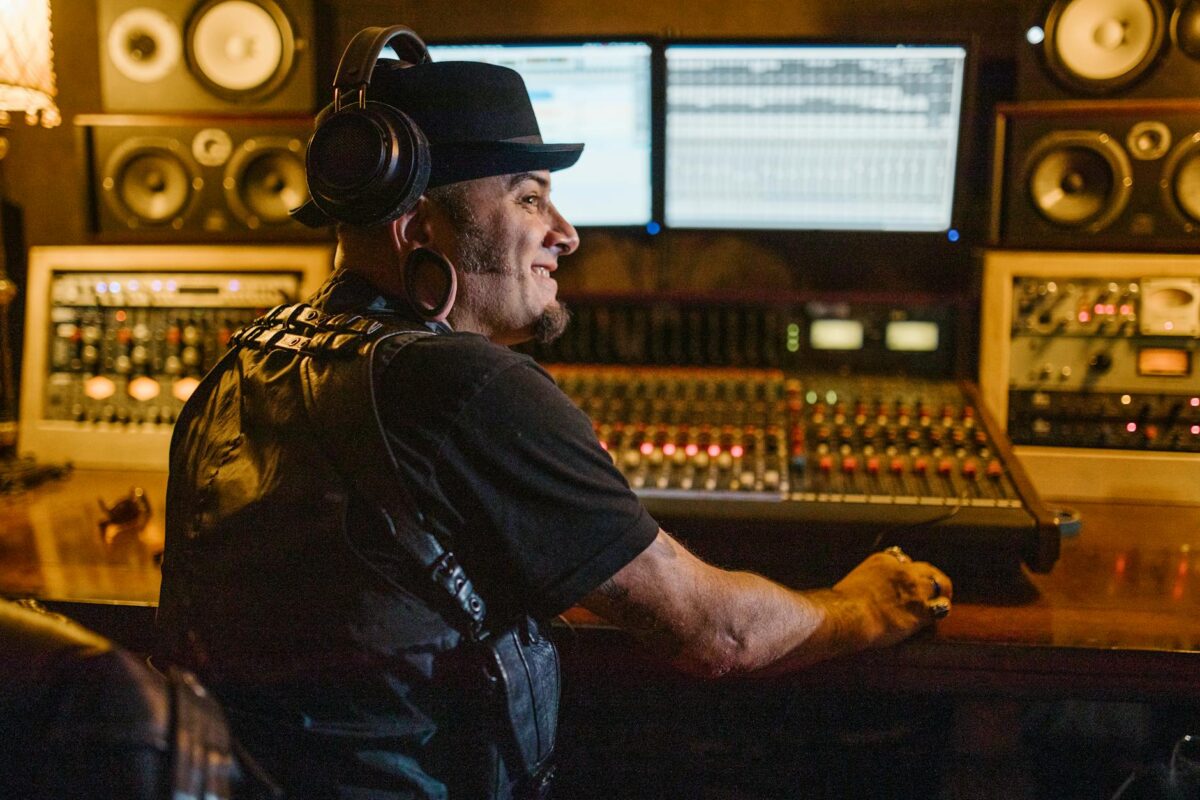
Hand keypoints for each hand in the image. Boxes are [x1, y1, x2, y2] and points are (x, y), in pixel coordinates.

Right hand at [832, 546, 952, 648]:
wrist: (850, 615)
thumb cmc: (843, 603)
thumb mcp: (852, 581)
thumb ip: (865, 582)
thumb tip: (865, 592)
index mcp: (882, 560)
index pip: (902, 559)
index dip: (906, 570)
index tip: (905, 578)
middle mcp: (903, 570)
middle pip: (926, 568)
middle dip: (930, 576)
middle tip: (934, 584)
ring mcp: (915, 589)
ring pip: (939, 583)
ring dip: (941, 591)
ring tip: (943, 598)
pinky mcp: (922, 610)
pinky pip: (942, 607)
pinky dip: (941, 609)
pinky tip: (939, 613)